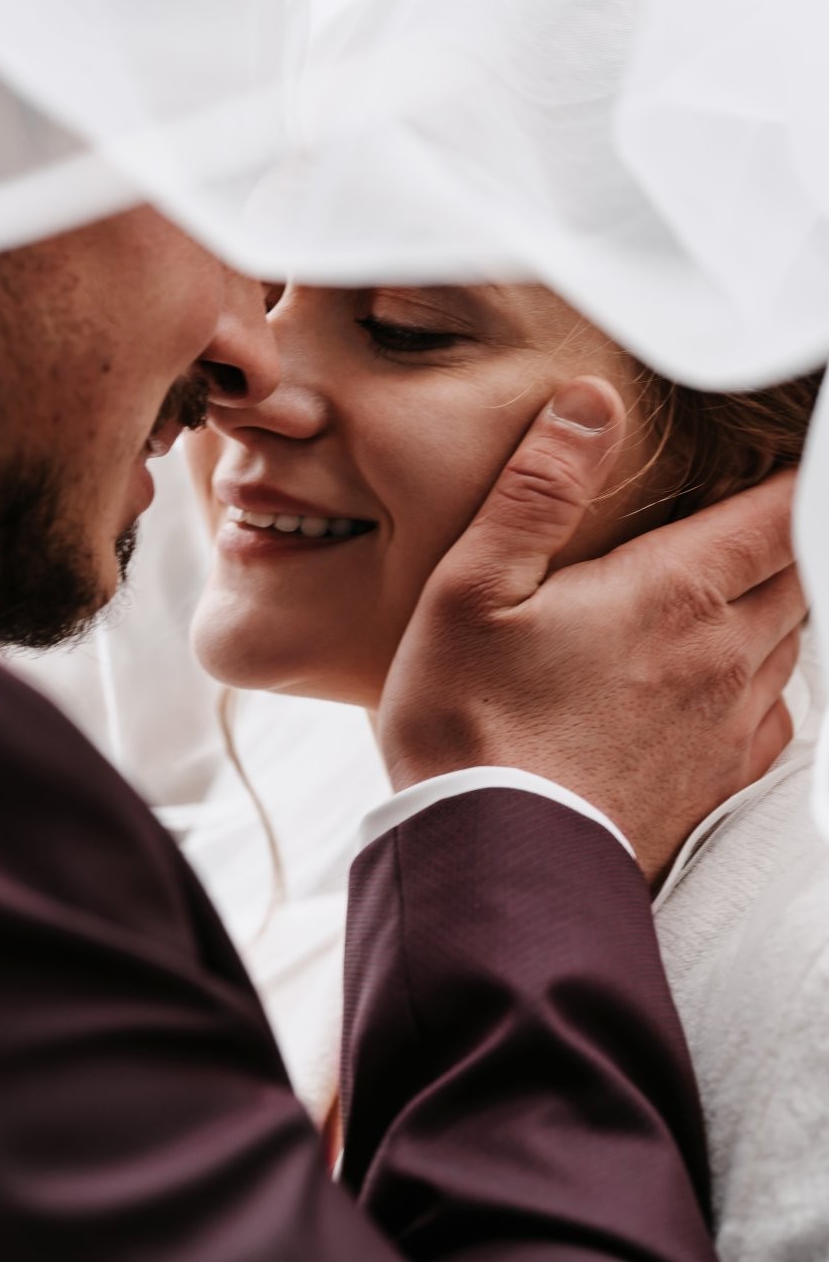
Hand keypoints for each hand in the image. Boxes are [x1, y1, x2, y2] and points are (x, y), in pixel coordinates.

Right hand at [377, 377, 804, 883]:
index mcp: (672, 594)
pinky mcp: (718, 780)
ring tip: (735, 580)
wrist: (493, 862)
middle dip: (782, 533)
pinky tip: (729, 676)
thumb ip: (539, 489)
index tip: (780, 458)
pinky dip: (769, 677)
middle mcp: (723, 654)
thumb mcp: (474, 587)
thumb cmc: (470, 722)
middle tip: (752, 510)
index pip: (778, 512)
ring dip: (775, 600)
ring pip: (792, 638)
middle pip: (796, 570)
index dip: (792, 476)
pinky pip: (779, 712)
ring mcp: (728, 723)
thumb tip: (589, 404)